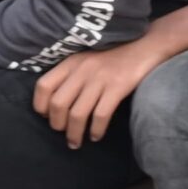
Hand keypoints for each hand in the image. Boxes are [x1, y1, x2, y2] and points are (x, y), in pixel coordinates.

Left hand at [33, 41, 160, 148]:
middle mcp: (83, 70)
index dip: (41, 106)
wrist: (146, 46)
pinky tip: (96, 136)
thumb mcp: (87, 59)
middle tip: (64, 133)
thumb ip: (71, 75)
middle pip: (58, 104)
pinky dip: (96, 130)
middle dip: (58, 125)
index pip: (44, 86)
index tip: (48, 117)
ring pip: (77, 114)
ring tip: (76, 143)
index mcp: (71, 62)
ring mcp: (101, 78)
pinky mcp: (118, 87)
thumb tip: (55, 105)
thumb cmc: (115, 56)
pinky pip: (100, 115)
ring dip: (74, 134)